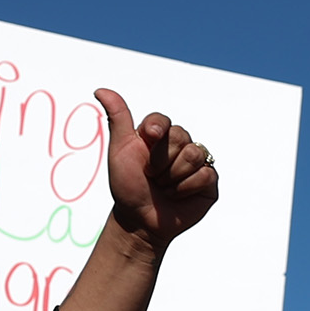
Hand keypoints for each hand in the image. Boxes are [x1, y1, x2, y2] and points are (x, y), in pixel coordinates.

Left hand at [96, 87, 219, 250]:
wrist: (140, 221)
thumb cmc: (128, 186)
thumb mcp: (120, 151)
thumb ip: (118, 118)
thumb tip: (100, 89)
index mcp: (159, 136)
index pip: (162, 121)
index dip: (155, 130)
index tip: (147, 139)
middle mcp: (180, 145)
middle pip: (180, 137)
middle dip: (160, 162)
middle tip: (152, 176)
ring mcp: (197, 162)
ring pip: (193, 155)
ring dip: (172, 178)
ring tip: (164, 187)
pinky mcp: (209, 181)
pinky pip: (206, 175)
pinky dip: (186, 189)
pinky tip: (178, 196)